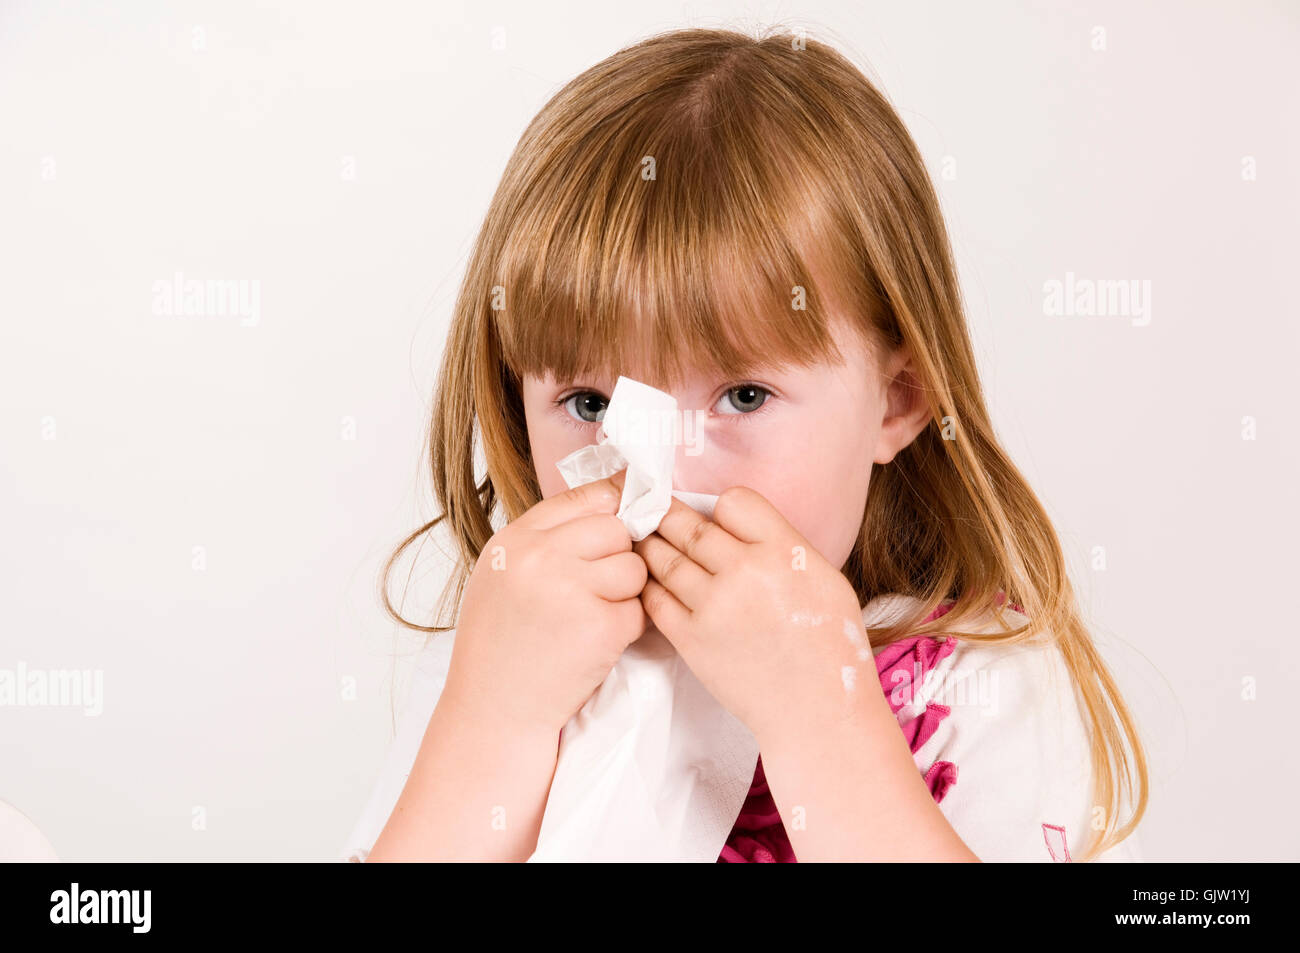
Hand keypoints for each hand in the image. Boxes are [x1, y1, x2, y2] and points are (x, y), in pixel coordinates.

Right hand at [441, 469, 648, 736]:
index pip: (585, 497)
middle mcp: (540, 557)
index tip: (622, 520)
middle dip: (618, 556)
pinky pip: (638, 610)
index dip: (611, 508)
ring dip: (627, 592)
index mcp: (515, 539)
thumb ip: (546, 540)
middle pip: (616, 529)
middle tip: (597, 588)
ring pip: (634, 567)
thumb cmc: (499, 645)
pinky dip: (627, 628)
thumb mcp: (502, 575)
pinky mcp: (600, 627)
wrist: (494, 711)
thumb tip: (613, 499)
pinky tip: (597, 642)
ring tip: (594, 615)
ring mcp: (571, 590)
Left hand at [633, 486, 866, 744]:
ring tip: (645, 540)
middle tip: (653, 510)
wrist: (818, 710)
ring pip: (664, 558)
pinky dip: (649, 586)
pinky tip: (651, 581)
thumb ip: (781, 545)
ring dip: (652, 546)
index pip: (732, 501)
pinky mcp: (691, 640)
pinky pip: (656, 599)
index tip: (718, 519)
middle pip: (688, 525)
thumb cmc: (830, 646)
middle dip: (668, 515)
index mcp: (783, 551)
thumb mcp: (825, 577)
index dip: (721, 508)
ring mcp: (713, 606)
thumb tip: (738, 525)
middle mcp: (744, 572)